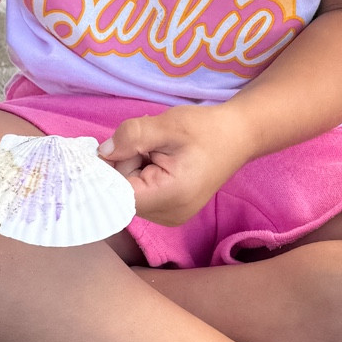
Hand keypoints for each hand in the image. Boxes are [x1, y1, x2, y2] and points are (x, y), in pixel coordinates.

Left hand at [99, 104, 253, 224]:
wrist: (238, 136)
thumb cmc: (206, 129)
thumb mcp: (168, 124)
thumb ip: (132, 136)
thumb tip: (103, 152)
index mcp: (170, 196)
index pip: (117, 194)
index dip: (107, 170)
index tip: (115, 146)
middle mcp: (168, 215)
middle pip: (121, 194)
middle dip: (125, 165)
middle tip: (151, 145)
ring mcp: (168, 217)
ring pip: (128, 193)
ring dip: (134, 168)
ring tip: (159, 152)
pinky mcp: (168, 212)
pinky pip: (140, 194)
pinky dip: (142, 174)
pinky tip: (161, 161)